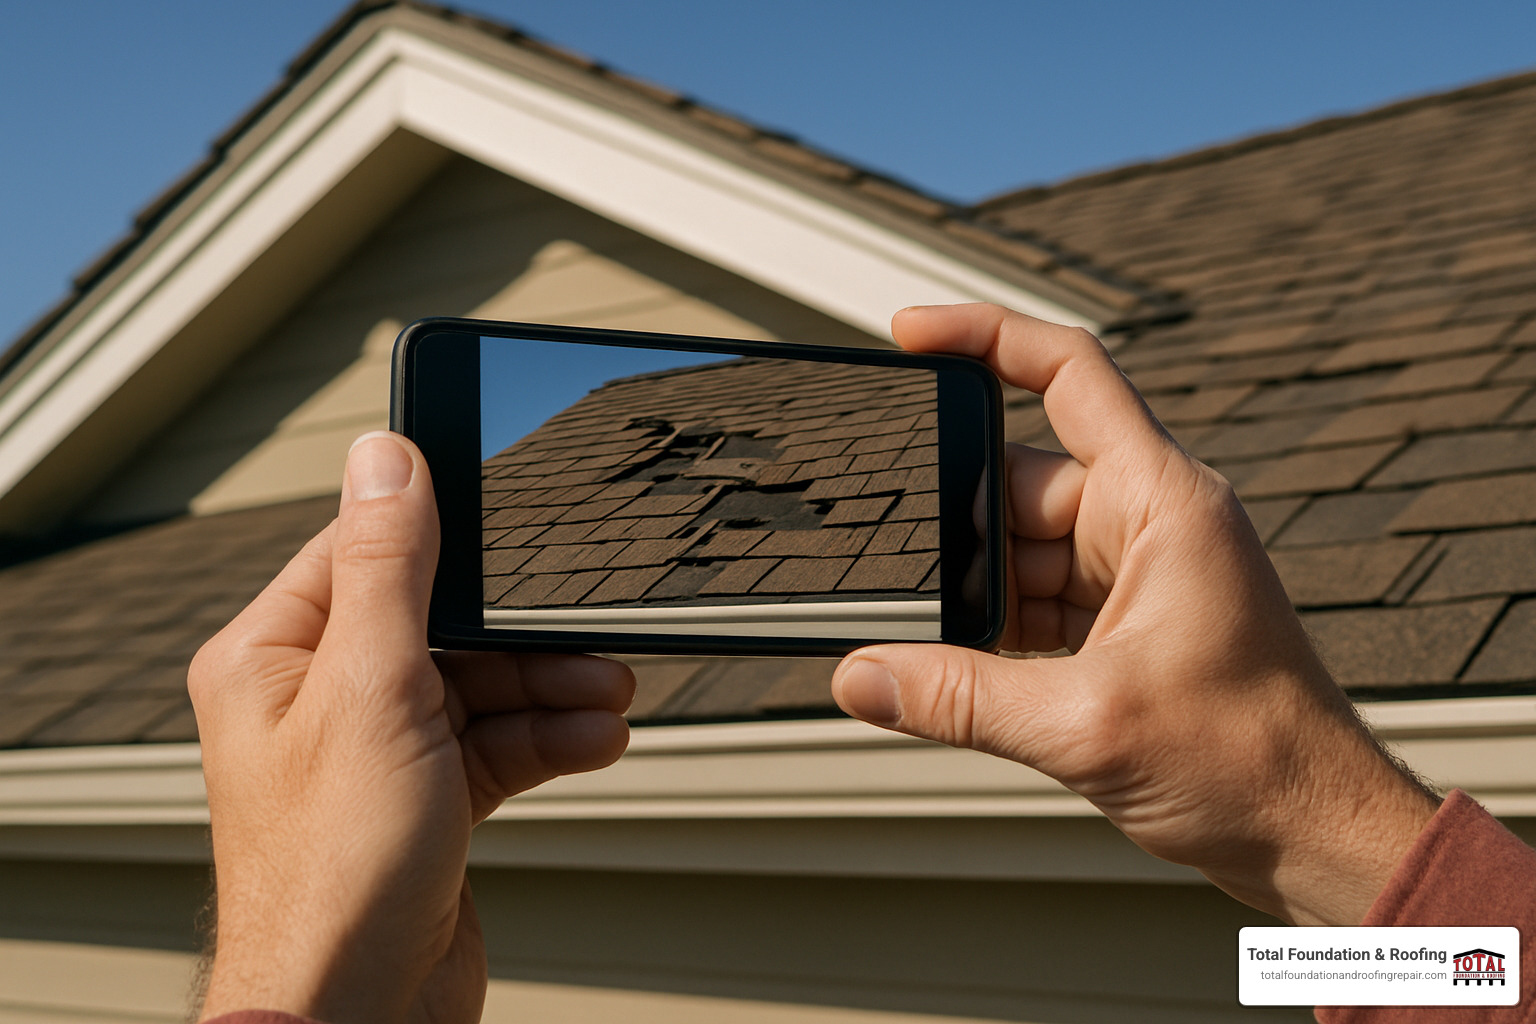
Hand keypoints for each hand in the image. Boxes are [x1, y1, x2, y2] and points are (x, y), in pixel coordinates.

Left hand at [191, 432, 633, 1023]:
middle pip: (440, 624)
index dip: (441, 531)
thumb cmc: (334, 873)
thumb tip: (385, 457)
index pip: (362, 552)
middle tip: (588, 635)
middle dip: (522, 635)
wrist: (357, 1014)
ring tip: (609, 698)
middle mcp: (318, 700)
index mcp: (273, 658)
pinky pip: (495, 746)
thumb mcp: (372, 689)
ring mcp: (374, 753)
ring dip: (549, 690)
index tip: (511, 510)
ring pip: (478, 688)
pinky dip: (546, 740)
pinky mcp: (424, 801)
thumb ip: (387, 569)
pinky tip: (594, 739)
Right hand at [833, 304, 1437, 925]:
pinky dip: (992, 626)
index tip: (909, 336)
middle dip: (954, 519)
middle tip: (900, 560)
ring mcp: (1134, 573)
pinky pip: (1032, 599)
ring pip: (1019, 548)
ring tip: (932, 635)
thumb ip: (959, 698)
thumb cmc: (1254, 760)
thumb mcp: (1085, 723)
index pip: (1068, 374)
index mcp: (1162, 502)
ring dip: (974, 589)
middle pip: (1018, 477)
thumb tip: (860, 676)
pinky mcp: (1119, 625)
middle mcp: (1148, 523)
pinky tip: (955, 662)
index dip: (984, 338)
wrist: (1310, 831)